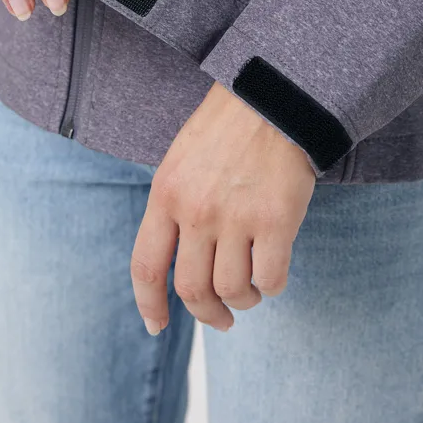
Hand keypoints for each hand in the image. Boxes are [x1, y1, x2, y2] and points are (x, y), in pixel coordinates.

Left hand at [131, 81, 315, 333]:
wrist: (274, 97)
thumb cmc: (229, 125)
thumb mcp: (182, 158)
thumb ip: (175, 204)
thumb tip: (177, 257)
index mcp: (166, 193)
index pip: (146, 266)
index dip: (149, 304)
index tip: (158, 325)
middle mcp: (196, 210)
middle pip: (192, 289)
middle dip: (207, 315)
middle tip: (221, 319)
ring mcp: (236, 217)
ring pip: (232, 290)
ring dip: (243, 300)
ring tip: (251, 289)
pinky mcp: (276, 221)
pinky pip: (270, 279)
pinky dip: (271, 286)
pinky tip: (274, 271)